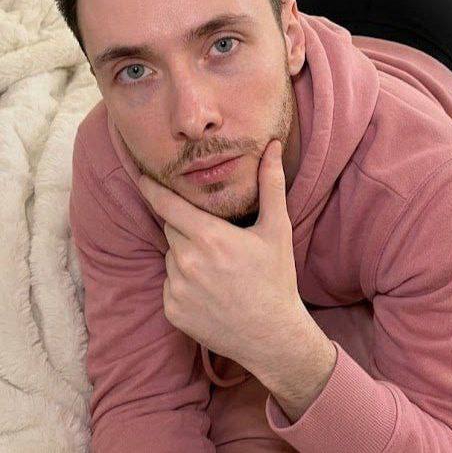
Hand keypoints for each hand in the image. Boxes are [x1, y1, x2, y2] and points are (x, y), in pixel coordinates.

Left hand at [138, 139, 305, 370]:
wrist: (273, 336)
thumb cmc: (276, 278)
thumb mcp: (277, 229)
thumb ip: (271, 184)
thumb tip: (272, 147)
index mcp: (209, 237)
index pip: (168, 205)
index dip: (153, 189)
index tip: (141, 176)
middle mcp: (187, 261)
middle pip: (172, 229)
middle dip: (187, 228)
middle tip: (216, 240)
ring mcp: (176, 289)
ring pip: (171, 256)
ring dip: (185, 255)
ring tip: (218, 269)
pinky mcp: (171, 311)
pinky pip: (169, 284)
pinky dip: (183, 282)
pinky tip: (209, 291)